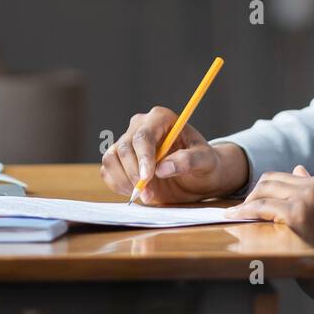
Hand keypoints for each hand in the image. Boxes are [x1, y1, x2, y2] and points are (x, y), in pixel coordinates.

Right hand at [100, 106, 244, 203]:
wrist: (196, 175)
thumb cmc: (203, 163)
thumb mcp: (205, 161)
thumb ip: (188, 161)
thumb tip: (163, 168)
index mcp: (161, 118)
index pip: (143, 136)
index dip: (143, 158)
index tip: (147, 178)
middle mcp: (141, 125)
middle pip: (125, 148)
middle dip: (134, 175)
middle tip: (149, 195)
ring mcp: (127, 141)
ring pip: (111, 158)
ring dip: (125, 181)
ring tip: (146, 195)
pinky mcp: (120, 158)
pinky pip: (108, 170)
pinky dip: (118, 184)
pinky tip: (135, 192)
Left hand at [223, 165, 313, 311]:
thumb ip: (313, 192)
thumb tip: (297, 170)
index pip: (284, 177)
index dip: (263, 190)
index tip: (251, 201)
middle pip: (271, 180)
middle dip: (253, 194)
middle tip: (241, 209)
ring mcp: (308, 198)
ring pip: (264, 190)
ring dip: (247, 202)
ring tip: (237, 213)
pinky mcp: (297, 214)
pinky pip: (262, 207)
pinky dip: (246, 211)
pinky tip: (237, 217)